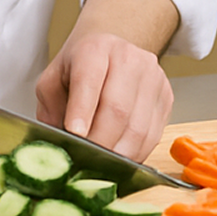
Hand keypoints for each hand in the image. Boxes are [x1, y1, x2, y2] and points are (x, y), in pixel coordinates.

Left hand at [35, 31, 172, 162]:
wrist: (110, 52)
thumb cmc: (80, 69)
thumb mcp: (54, 80)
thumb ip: (50, 109)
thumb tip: (57, 146)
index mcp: (95, 49)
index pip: (89, 79)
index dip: (82, 111)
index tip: (74, 135)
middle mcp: (128, 58)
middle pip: (117, 108)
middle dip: (99, 142)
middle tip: (84, 161)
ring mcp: (152, 77)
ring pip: (138, 127)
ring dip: (117, 154)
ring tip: (100, 166)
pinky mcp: (166, 97)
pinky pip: (153, 136)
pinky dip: (134, 155)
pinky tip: (119, 160)